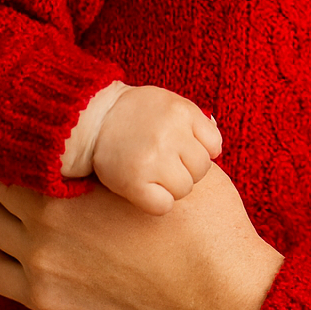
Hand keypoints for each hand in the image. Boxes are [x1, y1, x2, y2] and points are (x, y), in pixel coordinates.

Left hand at [0, 165, 282, 309]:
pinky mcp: (46, 300)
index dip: (15, 141)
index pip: (16, 151)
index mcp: (76, 181)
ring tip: (13, 203)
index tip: (25, 138)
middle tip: (14, 169)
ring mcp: (42, 264)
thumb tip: (125, 114)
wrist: (216, 292)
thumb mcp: (172, 164)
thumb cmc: (203, 221)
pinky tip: (13, 241)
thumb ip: (132, 142)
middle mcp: (46, 223)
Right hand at [92, 86, 222, 214]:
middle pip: (201, 169)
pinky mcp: (134, 182)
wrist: (94, 117)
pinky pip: (163, 206)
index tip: (184, 151)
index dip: (201, 152)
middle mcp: (171, 134)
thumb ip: (194, 122)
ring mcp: (153, 159)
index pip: (214, 146)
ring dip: (172, 187)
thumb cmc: (137, 112)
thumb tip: (216, 148)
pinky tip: (146, 190)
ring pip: (184, 189)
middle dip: (187, 170)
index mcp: (183, 112)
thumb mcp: (170, 103)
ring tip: (155, 174)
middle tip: (167, 164)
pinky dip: (158, 202)